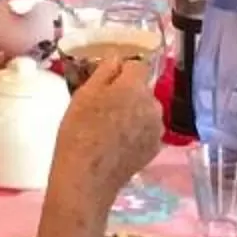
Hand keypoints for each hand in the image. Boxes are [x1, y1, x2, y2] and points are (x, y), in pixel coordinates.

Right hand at [51, 58, 164, 200]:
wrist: (87, 177)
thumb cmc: (79, 132)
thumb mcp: (84, 95)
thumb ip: (104, 71)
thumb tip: (117, 58)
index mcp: (135, 87)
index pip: (137, 65)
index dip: (122, 71)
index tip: (107, 82)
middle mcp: (153, 105)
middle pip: (143, 89)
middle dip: (128, 93)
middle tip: (104, 107)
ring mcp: (157, 128)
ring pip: (147, 110)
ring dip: (134, 113)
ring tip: (111, 128)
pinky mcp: (155, 148)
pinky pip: (147, 130)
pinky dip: (137, 132)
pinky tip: (119, 143)